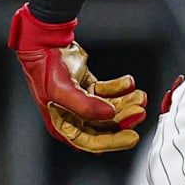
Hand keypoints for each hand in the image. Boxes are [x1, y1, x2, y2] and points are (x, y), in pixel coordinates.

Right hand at [8, 4, 146, 152]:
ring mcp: (82, 102)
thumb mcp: (62, 91)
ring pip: (110, 108)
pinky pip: (109, 92)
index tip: (132, 136)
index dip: (114, 141)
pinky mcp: (89, 88)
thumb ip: (85, 106)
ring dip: (126, 103)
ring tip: (139, 96)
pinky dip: (120, 88)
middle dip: (124, 119)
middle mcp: (72, 116)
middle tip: (139, 111)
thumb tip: (108, 114)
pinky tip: (128, 83)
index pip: (92, 142)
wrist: (45, 43)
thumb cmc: (45, 68)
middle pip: (105, 126)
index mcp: (62, 125)